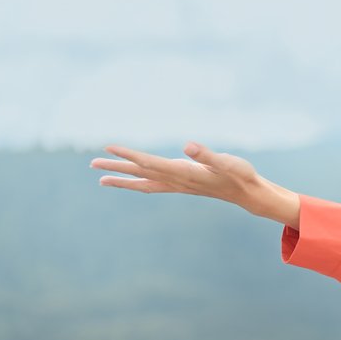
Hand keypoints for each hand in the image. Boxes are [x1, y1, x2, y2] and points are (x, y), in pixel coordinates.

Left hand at [91, 142, 301, 226]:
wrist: (249, 194)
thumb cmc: (241, 175)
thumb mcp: (228, 162)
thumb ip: (207, 154)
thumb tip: (188, 145)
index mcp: (184, 173)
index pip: (150, 163)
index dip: (129, 154)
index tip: (109, 146)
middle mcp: (177, 181)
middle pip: (141, 173)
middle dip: (117, 167)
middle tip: (92, 163)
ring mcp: (178, 184)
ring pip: (144, 181)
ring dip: (122, 178)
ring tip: (101, 177)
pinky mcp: (182, 184)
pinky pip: (153, 184)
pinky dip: (137, 182)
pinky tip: (130, 179)